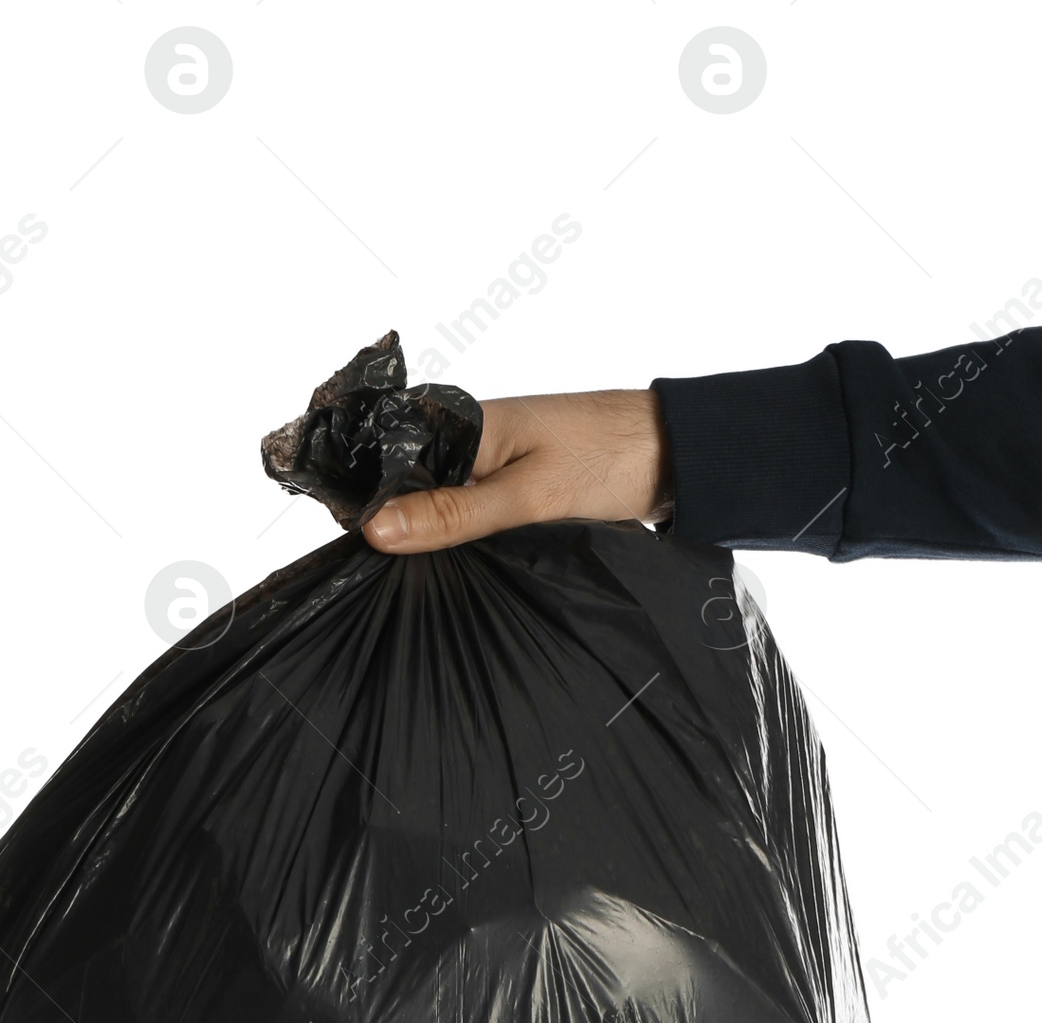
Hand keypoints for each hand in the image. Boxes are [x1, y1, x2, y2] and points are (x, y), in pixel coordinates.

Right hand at [362, 389, 671, 553]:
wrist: (679, 453)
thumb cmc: (611, 458)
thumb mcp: (528, 496)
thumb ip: (454, 515)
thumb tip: (376, 530)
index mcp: (461, 423)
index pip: (386, 463)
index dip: (367, 508)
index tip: (362, 558)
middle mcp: (469, 438)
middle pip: (408, 488)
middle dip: (399, 530)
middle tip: (391, 580)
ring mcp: (490, 463)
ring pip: (439, 505)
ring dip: (434, 539)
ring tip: (422, 579)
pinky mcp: (512, 485)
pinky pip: (469, 514)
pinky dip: (464, 540)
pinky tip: (461, 567)